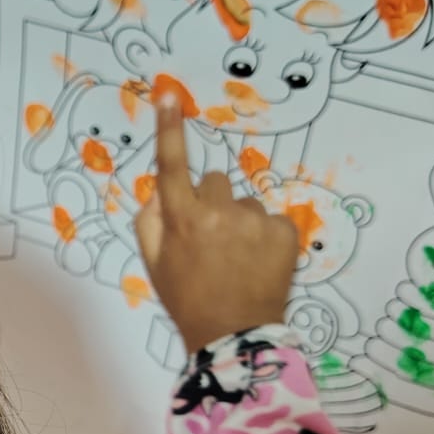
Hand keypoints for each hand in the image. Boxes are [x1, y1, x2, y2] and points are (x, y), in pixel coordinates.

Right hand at [135, 95, 298, 355]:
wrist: (234, 338)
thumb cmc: (188, 300)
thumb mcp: (154, 265)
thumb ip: (150, 221)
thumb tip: (160, 190)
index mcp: (181, 219)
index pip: (172, 165)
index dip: (169, 129)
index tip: (169, 96)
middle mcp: (217, 212)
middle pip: (214, 183)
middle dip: (212, 203)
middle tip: (213, 241)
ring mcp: (254, 220)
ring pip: (245, 203)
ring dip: (241, 222)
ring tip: (239, 259)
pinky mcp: (284, 231)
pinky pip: (272, 219)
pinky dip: (267, 236)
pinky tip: (259, 262)